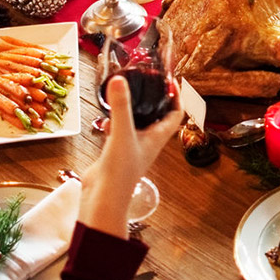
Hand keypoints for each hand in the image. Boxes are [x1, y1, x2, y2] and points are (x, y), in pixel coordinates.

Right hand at [78, 76, 184, 237]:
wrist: (103, 198)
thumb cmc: (120, 172)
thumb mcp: (122, 134)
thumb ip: (121, 107)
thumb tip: (119, 80)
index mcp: (157, 138)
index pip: (175, 115)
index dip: (176, 98)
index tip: (171, 81)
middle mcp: (148, 142)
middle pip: (157, 117)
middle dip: (155, 100)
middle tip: (147, 82)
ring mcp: (132, 148)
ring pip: (137, 124)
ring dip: (133, 110)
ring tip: (126, 95)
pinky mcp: (116, 152)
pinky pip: (119, 132)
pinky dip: (114, 122)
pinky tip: (105, 119)